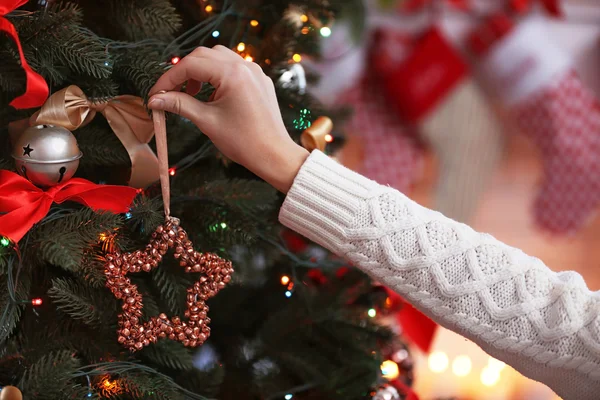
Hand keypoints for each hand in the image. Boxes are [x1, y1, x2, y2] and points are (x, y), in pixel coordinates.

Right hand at [148, 45, 309, 192]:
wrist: (274, 155)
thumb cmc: (243, 141)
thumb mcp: (207, 121)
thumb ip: (180, 104)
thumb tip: (155, 99)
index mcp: (232, 73)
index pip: (190, 65)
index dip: (168, 78)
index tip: (156, 93)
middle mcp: (245, 66)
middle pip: (203, 55)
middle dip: (184, 71)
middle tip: (171, 92)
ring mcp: (255, 71)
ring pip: (219, 57)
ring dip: (201, 71)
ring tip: (192, 93)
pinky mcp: (260, 80)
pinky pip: (234, 67)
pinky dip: (217, 75)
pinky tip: (212, 95)